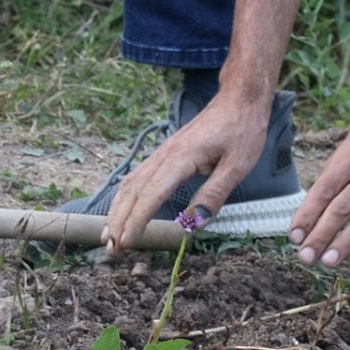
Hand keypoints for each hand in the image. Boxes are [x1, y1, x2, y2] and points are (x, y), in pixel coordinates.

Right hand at [101, 92, 271, 254]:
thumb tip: (194, 224)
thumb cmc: (241, 131)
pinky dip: (123, 198)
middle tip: (111, 249)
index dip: (137, 221)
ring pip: (129, 184)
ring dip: (116, 211)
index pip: (151, 195)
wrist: (238, 100)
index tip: (127, 242)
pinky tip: (119, 211)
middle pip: (132, 192)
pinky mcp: (163, 154)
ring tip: (108, 236)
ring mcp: (161, 153)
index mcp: (181, 158)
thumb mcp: (237, 165)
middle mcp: (164, 155)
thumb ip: (214, 194)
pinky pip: (136, 178)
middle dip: (119, 222)